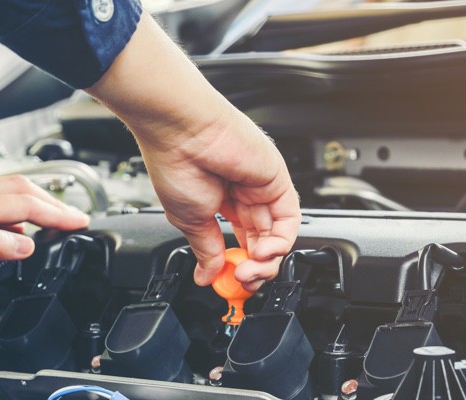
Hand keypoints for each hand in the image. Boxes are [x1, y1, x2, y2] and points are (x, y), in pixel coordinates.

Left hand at [0, 175, 89, 292]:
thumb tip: (27, 245)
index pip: (23, 204)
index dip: (56, 214)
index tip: (79, 222)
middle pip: (19, 186)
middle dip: (52, 201)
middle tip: (74, 217)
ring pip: (3, 188)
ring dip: (33, 200)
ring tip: (53, 217)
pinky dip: (12, 206)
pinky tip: (13, 225)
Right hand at [140, 109, 300, 291]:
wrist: (180, 132)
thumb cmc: (176, 163)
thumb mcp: (190, 220)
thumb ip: (206, 250)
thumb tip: (207, 275)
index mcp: (222, 203)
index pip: (240, 242)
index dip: (238, 265)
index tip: (229, 282)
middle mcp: (245, 195)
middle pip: (261, 242)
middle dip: (255, 269)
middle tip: (242, 281)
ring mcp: (262, 188)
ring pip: (277, 235)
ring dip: (266, 261)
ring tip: (249, 269)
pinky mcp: (277, 179)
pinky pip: (289, 218)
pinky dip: (280, 242)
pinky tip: (264, 252)